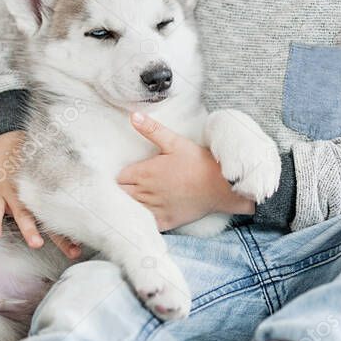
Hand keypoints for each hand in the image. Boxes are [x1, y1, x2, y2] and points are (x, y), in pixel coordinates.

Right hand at [0, 131, 81, 259]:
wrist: (10, 140)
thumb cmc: (34, 158)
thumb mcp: (52, 166)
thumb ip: (67, 177)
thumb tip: (90, 185)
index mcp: (47, 189)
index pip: (63, 212)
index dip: (74, 228)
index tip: (87, 241)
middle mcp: (32, 192)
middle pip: (48, 217)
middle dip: (60, 236)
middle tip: (73, 250)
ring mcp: (13, 192)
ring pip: (23, 213)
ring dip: (30, 229)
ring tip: (36, 244)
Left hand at [117, 112, 255, 230]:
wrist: (221, 186)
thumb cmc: (198, 162)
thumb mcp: (175, 142)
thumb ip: (152, 129)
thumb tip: (133, 116)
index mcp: (145, 173)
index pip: (119, 178)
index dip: (119, 175)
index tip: (122, 174)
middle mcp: (147, 193)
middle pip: (121, 195)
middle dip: (120, 190)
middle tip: (124, 186)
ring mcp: (156, 209)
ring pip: (130, 210)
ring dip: (128, 205)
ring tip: (130, 200)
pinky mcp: (166, 221)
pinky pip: (145, 225)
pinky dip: (141, 222)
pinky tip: (143, 216)